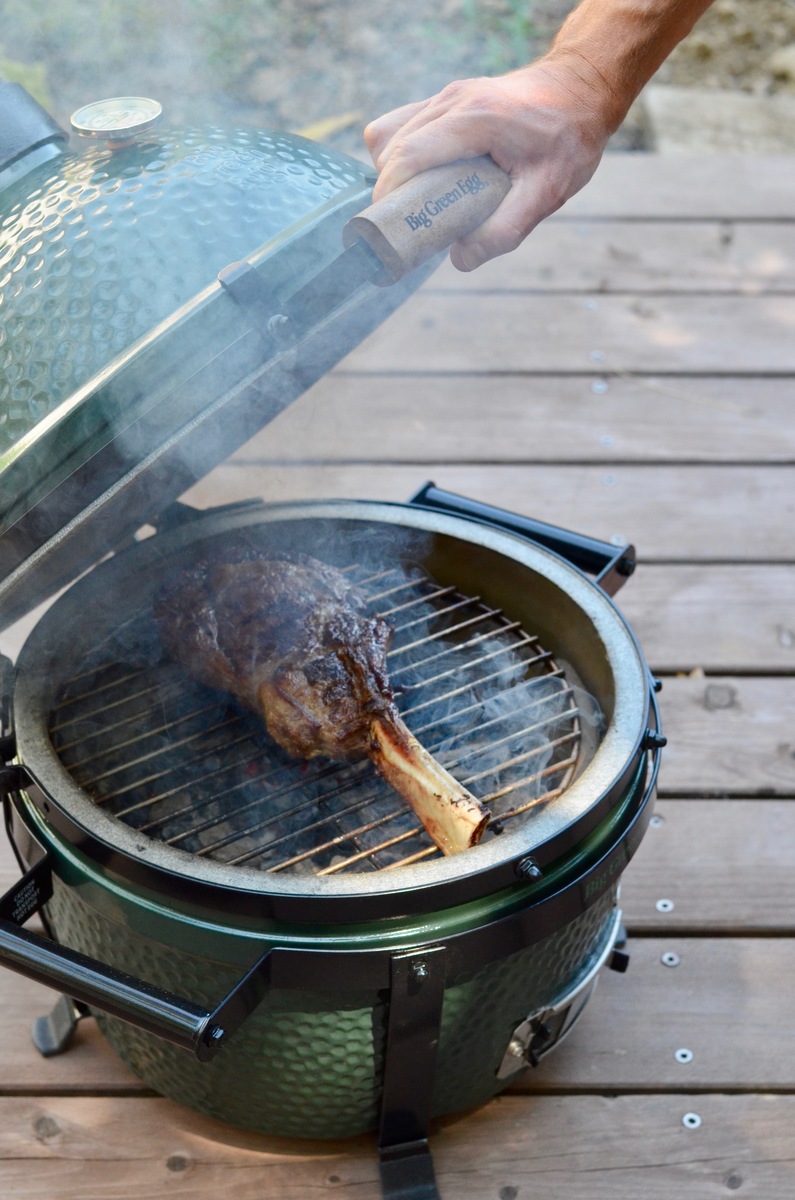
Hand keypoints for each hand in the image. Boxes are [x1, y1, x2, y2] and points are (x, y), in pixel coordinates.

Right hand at [364, 56, 619, 270]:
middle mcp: (453, 99)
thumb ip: (505, 230)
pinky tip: (425, 179)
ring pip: (390, 133)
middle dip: (390, 191)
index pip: (409, 156)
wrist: (581, 88)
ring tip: (421, 204)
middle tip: (408, 228)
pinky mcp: (445, 98)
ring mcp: (446, 94)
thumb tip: (460, 259)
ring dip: (394, 173)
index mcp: (476, 119)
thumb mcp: (548, 193)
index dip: (389, 195)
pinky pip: (401, 124)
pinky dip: (401, 155)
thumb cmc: (569, 139)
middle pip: (392, 146)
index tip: (386, 229)